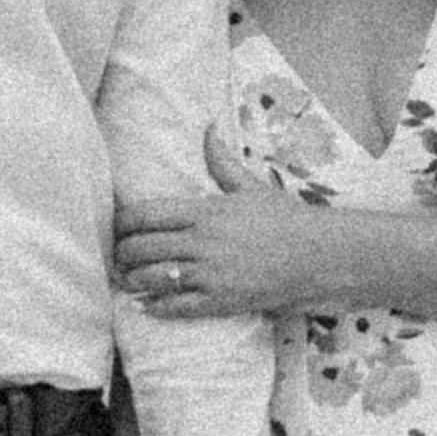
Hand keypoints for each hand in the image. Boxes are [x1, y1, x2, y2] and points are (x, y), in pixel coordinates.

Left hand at [115, 138, 329, 324]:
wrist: (318, 256)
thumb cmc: (285, 220)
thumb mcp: (251, 187)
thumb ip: (222, 161)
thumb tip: (209, 129)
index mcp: (205, 211)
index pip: (145, 215)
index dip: (122, 223)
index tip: (118, 227)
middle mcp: (202, 242)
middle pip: (141, 248)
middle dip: (122, 254)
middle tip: (118, 256)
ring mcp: (210, 274)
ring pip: (152, 278)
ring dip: (132, 280)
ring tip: (126, 279)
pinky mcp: (219, 301)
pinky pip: (175, 307)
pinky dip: (154, 306)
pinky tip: (145, 304)